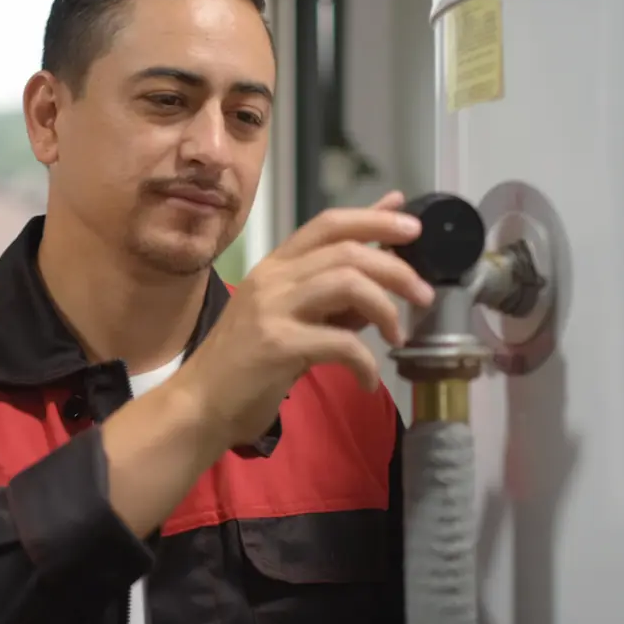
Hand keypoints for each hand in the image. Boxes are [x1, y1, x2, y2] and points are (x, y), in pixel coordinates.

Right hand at [175, 192, 434, 447]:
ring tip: (399, 335)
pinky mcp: (277, 345)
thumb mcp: (291, 316)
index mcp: (276, 266)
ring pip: (347, 282)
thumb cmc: (247, 363)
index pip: (329, 223)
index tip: (414, 229)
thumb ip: (333, 287)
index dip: (375, 219)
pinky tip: (367, 380)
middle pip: (347, 249)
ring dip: (386, 307)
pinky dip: (366, 362)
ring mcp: (272, 309)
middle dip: (396, 269)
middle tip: (424, 295)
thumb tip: (383, 260)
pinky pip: (340, 342)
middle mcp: (273, 278)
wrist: (200, 404)